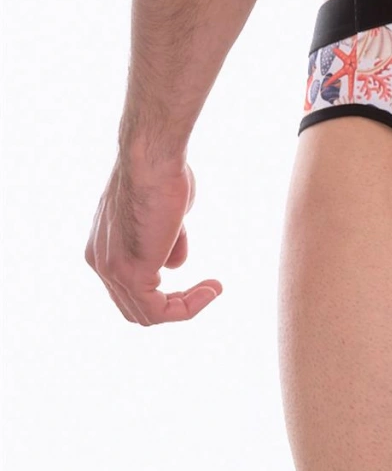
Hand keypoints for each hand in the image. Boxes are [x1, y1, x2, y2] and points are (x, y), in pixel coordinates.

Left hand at [84, 155, 221, 324]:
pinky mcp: (131, 273)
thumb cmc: (161, 171)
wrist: (153, 157)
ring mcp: (113, 269)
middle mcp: (100, 262)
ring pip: (147, 313)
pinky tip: (211, 289)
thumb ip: (167, 240)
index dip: (164, 289)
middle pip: (135, 306)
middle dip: (175, 303)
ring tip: (213, 289)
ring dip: (186, 306)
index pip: (129, 287)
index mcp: (102, 246)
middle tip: (207, 288)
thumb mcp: (165, 213)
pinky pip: (160, 310)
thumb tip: (174, 264)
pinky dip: (188, 307)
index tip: (196, 276)